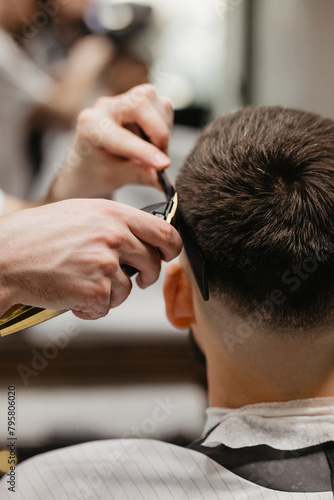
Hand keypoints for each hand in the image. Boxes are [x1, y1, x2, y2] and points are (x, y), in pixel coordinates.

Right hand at [0, 198, 181, 319]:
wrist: (6, 256)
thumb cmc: (37, 235)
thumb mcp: (82, 213)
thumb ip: (116, 223)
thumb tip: (141, 238)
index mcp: (113, 214)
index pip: (164, 232)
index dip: (171, 248)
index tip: (167, 256)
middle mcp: (114, 237)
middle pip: (152, 263)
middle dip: (144, 276)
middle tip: (132, 278)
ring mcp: (106, 264)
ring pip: (127, 289)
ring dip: (110, 292)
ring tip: (81, 281)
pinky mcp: (95, 291)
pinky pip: (107, 307)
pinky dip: (91, 308)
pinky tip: (72, 295)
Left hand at [47, 84, 173, 201]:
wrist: (89, 164)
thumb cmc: (97, 171)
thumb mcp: (116, 178)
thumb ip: (140, 175)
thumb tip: (163, 182)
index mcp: (91, 126)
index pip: (123, 137)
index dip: (146, 151)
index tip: (164, 165)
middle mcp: (105, 107)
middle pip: (142, 105)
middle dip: (159, 134)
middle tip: (161, 162)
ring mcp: (122, 100)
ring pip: (158, 104)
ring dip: (163, 131)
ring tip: (153, 151)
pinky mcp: (138, 99)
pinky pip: (163, 107)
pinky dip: (165, 126)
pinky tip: (152, 140)